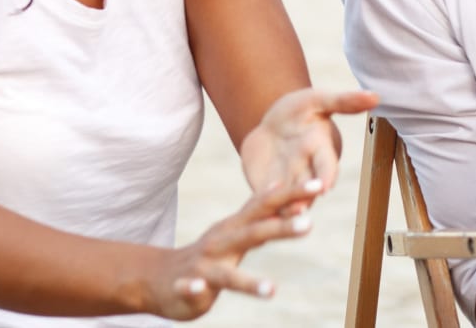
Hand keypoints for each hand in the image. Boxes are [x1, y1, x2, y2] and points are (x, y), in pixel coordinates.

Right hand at [149, 180, 319, 319]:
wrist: (159, 277)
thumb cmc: (206, 255)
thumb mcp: (233, 232)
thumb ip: (257, 214)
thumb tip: (280, 187)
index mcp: (234, 228)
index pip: (265, 207)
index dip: (290, 196)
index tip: (317, 185)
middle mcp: (220, 243)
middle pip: (253, 233)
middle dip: (280, 228)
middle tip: (309, 223)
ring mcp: (202, 265)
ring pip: (227, 273)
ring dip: (249, 281)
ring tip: (271, 290)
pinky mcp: (185, 286)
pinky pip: (190, 287)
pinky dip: (194, 287)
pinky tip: (199, 289)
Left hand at [239, 87, 376, 209]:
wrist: (271, 125)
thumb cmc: (300, 110)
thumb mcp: (318, 100)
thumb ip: (343, 101)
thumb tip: (376, 96)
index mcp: (319, 149)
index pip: (326, 165)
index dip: (326, 175)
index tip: (325, 185)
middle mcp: (306, 170)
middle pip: (306, 188)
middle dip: (304, 198)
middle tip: (300, 208)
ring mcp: (286, 181)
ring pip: (288, 200)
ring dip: (286, 209)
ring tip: (281, 215)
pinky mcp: (265, 188)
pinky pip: (265, 200)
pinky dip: (263, 207)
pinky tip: (257, 211)